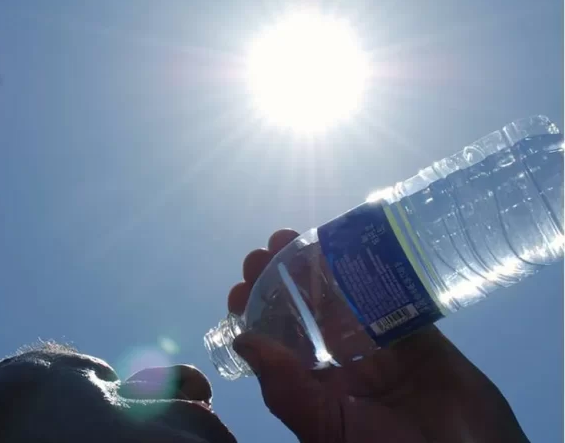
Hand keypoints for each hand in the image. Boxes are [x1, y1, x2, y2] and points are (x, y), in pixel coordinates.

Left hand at [228, 229, 529, 442]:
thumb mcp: (324, 425)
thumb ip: (285, 386)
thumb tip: (242, 341)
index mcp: (317, 390)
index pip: (277, 344)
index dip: (257, 314)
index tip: (241, 287)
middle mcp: (344, 365)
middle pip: (306, 314)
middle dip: (281, 280)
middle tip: (266, 251)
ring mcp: (382, 348)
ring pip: (344, 299)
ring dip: (318, 268)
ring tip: (294, 238)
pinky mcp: (420, 336)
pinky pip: (393, 296)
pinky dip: (373, 271)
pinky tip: (352, 246)